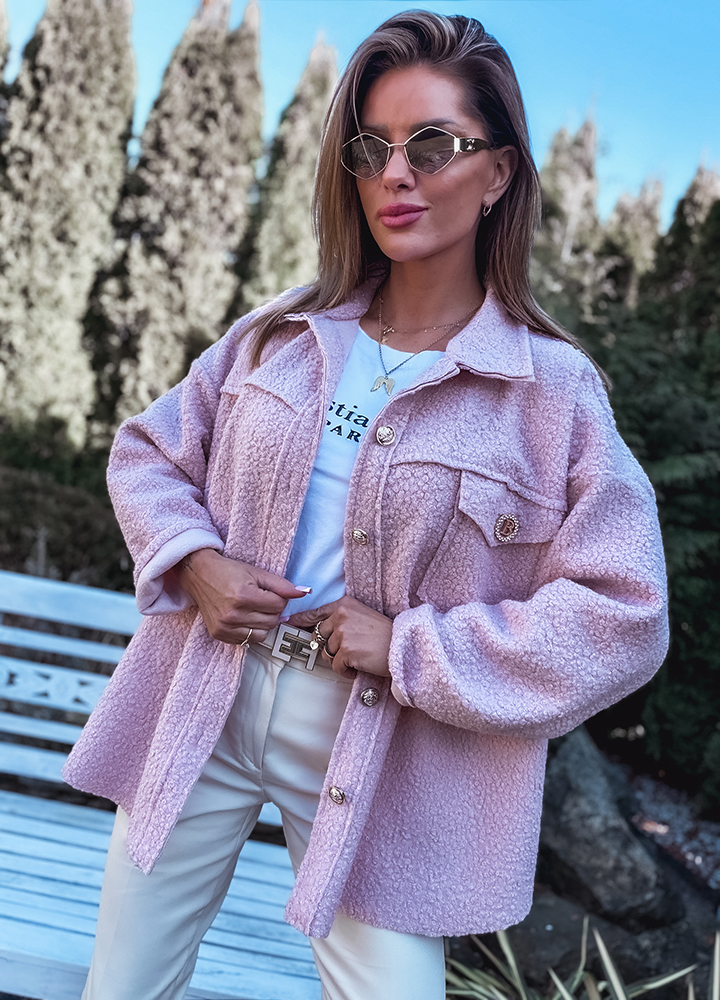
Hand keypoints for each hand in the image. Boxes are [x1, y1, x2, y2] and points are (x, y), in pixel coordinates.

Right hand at [175, 548, 309, 644]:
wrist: (199, 574)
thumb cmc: (228, 571)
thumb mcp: (256, 572)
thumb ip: (282, 584)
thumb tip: (305, 592)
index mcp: (244, 596)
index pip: (279, 605)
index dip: (280, 597)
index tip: (270, 591)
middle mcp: (233, 614)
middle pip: (272, 621)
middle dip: (273, 610)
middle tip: (263, 599)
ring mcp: (225, 627)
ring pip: (263, 634)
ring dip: (264, 622)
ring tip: (254, 609)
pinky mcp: (219, 634)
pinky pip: (247, 641)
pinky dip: (251, 631)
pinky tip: (244, 617)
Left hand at [285, 596, 392, 680]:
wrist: (404, 647)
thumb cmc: (385, 634)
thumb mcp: (362, 616)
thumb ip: (340, 619)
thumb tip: (317, 631)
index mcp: (344, 604)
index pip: (315, 613)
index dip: (301, 620)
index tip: (289, 623)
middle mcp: (341, 616)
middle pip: (319, 637)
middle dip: (331, 647)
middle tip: (350, 650)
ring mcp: (343, 633)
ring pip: (327, 654)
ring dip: (340, 660)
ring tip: (360, 656)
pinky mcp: (347, 651)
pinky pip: (336, 667)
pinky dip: (347, 671)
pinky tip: (361, 665)